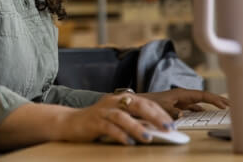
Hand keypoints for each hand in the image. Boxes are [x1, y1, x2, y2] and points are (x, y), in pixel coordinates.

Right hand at [57, 93, 173, 145]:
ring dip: (137, 126)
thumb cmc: (97, 122)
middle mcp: (112, 102)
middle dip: (153, 116)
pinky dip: (119, 135)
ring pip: (121, 116)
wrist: (70, 123)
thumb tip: (157, 131)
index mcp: (120, 99)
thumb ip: (133, 121)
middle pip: (135, 105)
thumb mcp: (117, 119)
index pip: (144, 102)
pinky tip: (128, 142)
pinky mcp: (93, 122)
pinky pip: (108, 127)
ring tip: (148, 138)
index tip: (173, 124)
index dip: (159, 112)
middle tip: (168, 128)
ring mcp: (102, 111)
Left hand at [140, 88, 229, 117]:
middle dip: (217, 100)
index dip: (214, 99)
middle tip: (231, 105)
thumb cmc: (149, 102)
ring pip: (199, 103)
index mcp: (181, 93)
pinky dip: (200, 110)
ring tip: (222, 109)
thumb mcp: (162, 106)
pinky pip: (193, 108)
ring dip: (210, 105)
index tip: (225, 104)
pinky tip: (205, 114)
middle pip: (204, 97)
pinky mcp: (178, 106)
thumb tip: (183, 115)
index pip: (202, 95)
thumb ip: (172, 111)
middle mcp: (183, 95)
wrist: (139, 102)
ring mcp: (181, 100)